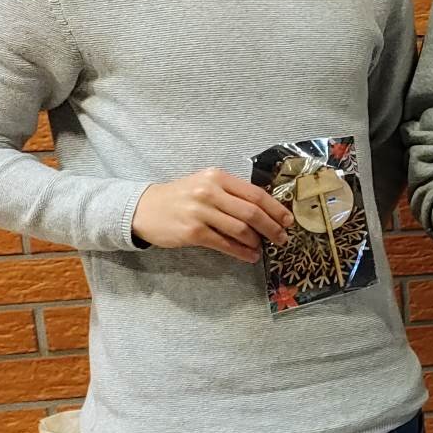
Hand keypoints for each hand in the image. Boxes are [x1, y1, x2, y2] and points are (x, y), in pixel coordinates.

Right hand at [132, 169, 294, 262]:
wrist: (144, 208)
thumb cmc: (181, 197)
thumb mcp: (206, 185)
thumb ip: (232, 194)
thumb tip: (266, 211)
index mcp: (217, 177)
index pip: (255, 193)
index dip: (276, 209)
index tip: (288, 220)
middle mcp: (209, 191)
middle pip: (252, 212)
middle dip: (272, 227)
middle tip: (282, 238)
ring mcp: (200, 212)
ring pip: (241, 229)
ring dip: (257, 242)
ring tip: (263, 248)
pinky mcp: (193, 232)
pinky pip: (225, 244)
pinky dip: (241, 252)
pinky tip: (249, 256)